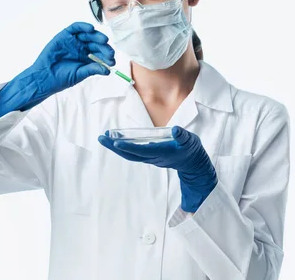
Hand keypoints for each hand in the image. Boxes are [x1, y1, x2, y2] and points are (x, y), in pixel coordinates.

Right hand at [0, 22, 113, 117]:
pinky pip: (75, 28)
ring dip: (97, 36)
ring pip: (88, 35)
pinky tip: (91, 29)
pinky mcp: (64, 36)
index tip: (112, 61)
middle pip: (96, 43)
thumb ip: (93, 69)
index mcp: (87, 57)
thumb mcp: (80, 74)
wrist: (45, 77)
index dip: (107, 56)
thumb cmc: (61, 77)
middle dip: (104, 47)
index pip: (100, 53)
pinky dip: (83, 26)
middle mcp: (82, 48)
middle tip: (110, 52)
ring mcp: (73, 41)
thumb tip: (108, 70)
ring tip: (104, 40)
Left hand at [98, 126, 217, 212]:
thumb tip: (176, 130)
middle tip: (101, 138)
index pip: (142, 150)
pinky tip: (116, 141)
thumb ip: (182, 136)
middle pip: (130, 154)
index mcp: (161, 152)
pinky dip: (122, 148)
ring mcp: (150, 158)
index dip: (129, 146)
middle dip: (115, 146)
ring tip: (104, 138)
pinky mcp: (149, 157)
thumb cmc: (191, 150)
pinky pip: (132, 154)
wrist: (193, 165)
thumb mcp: (190, 141)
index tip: (116, 142)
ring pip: (129, 154)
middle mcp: (153, 157)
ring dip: (116, 147)